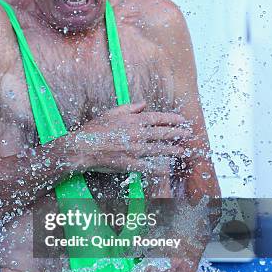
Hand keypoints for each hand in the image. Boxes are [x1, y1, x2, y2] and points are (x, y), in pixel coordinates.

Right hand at [70, 101, 192, 173]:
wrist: (83, 147)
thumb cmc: (95, 129)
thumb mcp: (112, 112)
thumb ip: (130, 108)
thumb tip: (144, 103)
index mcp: (133, 121)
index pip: (157, 118)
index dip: (172, 119)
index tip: (182, 120)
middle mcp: (137, 134)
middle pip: (163, 133)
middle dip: (177, 133)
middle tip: (188, 134)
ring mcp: (135, 149)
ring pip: (159, 149)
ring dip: (172, 150)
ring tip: (182, 150)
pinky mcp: (130, 163)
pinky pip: (148, 166)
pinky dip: (159, 167)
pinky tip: (167, 168)